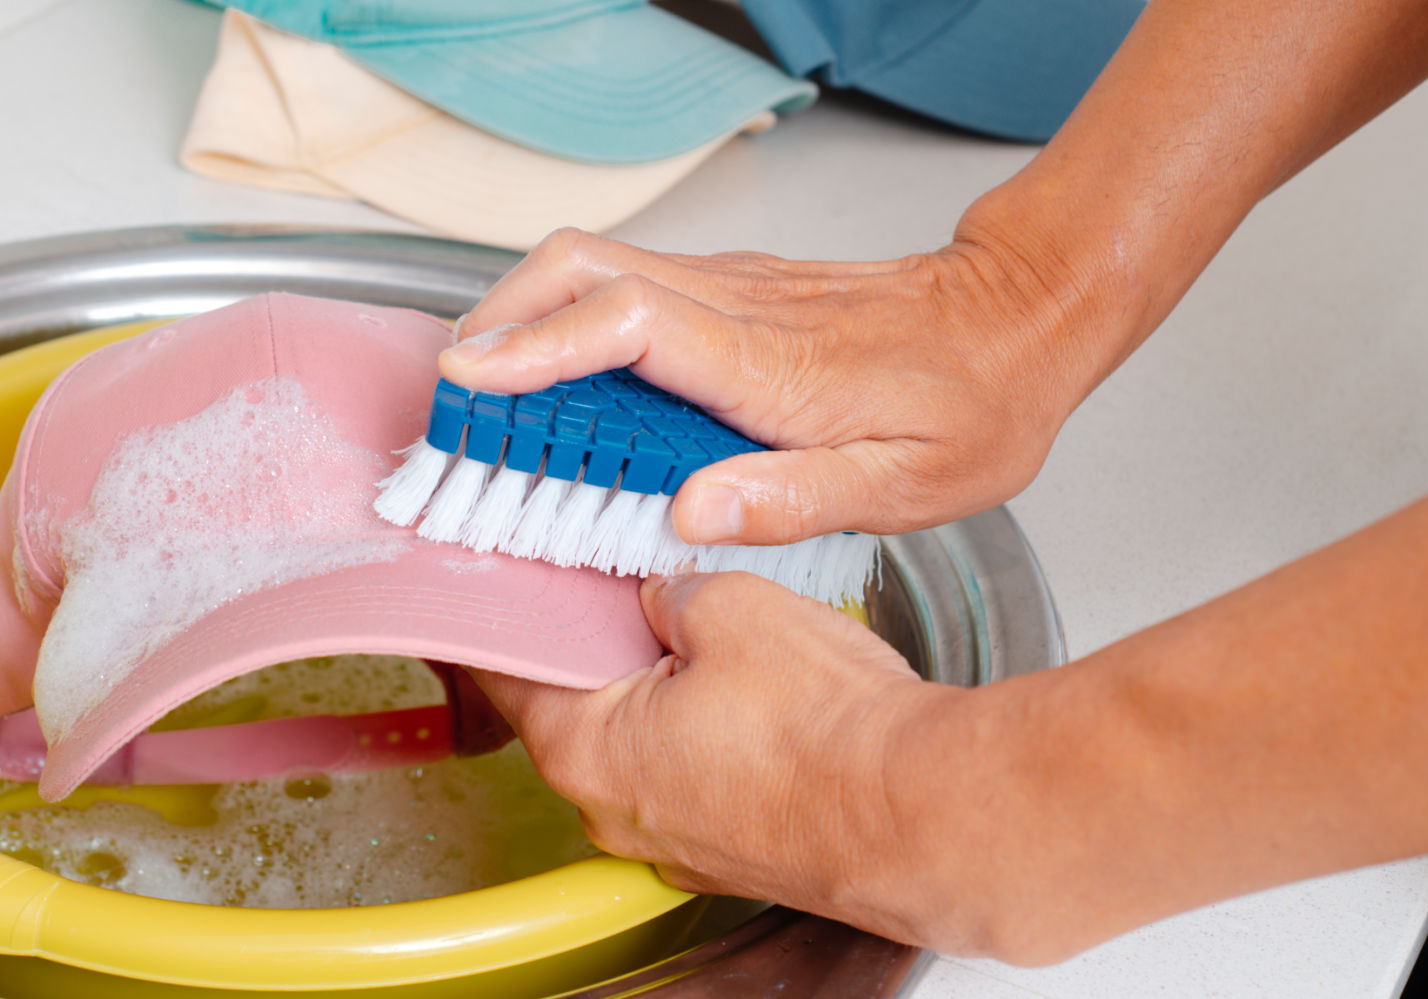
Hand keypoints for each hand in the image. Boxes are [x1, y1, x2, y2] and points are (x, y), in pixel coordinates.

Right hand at [439, 222, 1122, 542]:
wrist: (1021, 317)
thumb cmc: (974, 405)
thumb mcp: (906, 486)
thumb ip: (795, 500)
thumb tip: (688, 516)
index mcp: (770, 362)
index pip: (627, 322)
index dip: (538, 345)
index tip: (469, 379)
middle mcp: (736, 306)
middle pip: (582, 266)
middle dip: (498, 316)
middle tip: (453, 393)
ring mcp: (730, 286)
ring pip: (593, 264)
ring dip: (521, 311)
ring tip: (481, 390)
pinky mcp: (730, 289)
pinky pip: (623, 283)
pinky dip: (563, 316)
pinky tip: (554, 374)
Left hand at [471, 571, 977, 950]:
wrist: (922, 813)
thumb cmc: (825, 728)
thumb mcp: (727, 604)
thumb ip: (668, 589)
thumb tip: (661, 591)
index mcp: (583, 751)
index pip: (505, 669)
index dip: (507, 610)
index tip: (505, 576)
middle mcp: (614, 813)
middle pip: (574, 705)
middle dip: (597, 643)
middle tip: (625, 581)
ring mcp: (674, 842)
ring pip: (641, 742)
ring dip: (661, 688)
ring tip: (708, 632)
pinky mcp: (730, 850)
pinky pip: (695, 774)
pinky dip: (708, 732)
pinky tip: (752, 691)